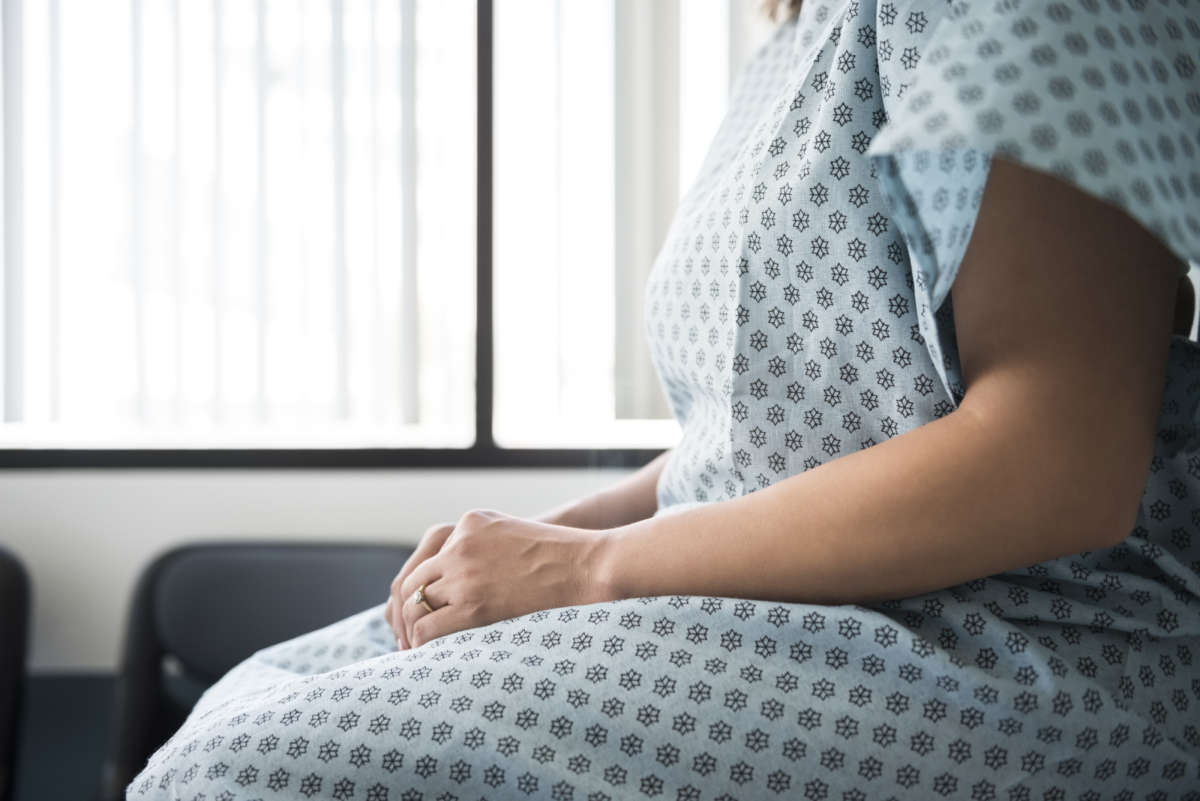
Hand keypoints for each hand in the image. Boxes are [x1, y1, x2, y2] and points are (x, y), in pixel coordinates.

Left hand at [386, 509, 611, 649]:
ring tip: (420, 652)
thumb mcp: (513, 534)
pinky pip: (428, 627)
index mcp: (469, 523)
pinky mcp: (473, 603)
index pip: (423, 561)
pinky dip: (423, 644)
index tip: (416, 615)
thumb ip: (483, 547)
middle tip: (410, 640)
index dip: (415, 593)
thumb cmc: (561, 558)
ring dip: (413, 631)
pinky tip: (432, 656)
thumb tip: (462, 584)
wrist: (588, 566)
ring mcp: (463, 571)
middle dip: (407, 614)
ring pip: (414, 606)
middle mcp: (459, 543)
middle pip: (411, 584)